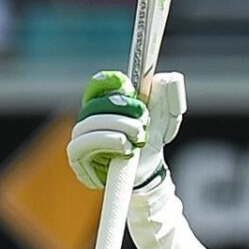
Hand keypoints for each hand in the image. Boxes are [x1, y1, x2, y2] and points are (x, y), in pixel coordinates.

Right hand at [67, 71, 186, 189]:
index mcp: (108, 102)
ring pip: (89, 123)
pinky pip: (81, 145)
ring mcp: (82, 136)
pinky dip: (106, 142)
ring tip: (139, 136)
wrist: (151, 170)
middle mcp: (91, 116)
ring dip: (118, 127)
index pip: (98, 86)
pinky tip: (126, 148)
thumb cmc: (153, 138)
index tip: (124, 82)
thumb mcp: (167, 117)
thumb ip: (170, 97)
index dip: (107, 81)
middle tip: (143, 118)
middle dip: (122, 108)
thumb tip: (168, 78)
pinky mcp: (78, 157)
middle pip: (96, 104)